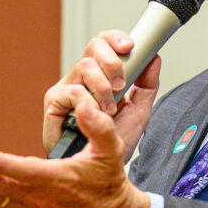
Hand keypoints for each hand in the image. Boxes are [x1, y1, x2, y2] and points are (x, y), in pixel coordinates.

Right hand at [42, 30, 160, 160]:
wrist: (103, 169)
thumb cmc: (114, 142)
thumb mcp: (139, 112)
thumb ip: (147, 84)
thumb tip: (153, 57)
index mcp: (100, 75)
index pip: (104, 44)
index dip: (115, 38)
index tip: (130, 45)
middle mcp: (81, 77)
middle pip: (93, 46)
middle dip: (112, 61)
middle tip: (122, 84)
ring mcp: (66, 88)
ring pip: (84, 65)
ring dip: (104, 87)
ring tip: (109, 109)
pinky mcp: (54, 102)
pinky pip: (71, 90)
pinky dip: (88, 101)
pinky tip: (94, 115)